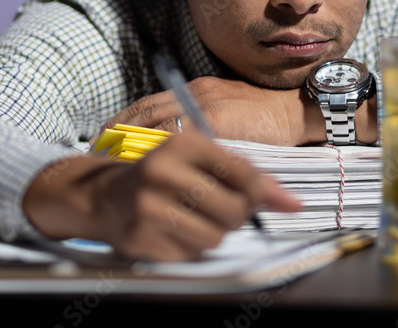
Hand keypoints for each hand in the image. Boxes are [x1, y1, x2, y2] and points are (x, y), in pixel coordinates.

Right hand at [22, 131, 301, 260]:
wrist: (104, 195)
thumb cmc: (165, 175)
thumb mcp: (202, 161)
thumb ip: (249, 178)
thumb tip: (294, 204)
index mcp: (181, 143)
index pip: (242, 172)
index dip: (261, 191)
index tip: (262, 198)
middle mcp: (162, 172)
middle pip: (233, 211)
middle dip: (236, 216)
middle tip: (222, 209)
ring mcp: (148, 207)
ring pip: (214, 237)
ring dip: (212, 233)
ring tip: (193, 218)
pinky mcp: (140, 237)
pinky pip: (189, 254)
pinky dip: (189, 247)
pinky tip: (173, 231)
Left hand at [101, 76, 316, 145]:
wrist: (301, 107)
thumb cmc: (270, 118)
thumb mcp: (231, 114)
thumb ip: (205, 123)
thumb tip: (178, 147)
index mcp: (196, 90)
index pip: (147, 104)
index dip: (122, 122)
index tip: (103, 140)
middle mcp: (195, 92)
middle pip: (143, 112)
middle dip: (116, 133)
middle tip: (96, 154)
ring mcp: (205, 104)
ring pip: (155, 123)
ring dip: (131, 144)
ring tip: (112, 165)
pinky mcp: (218, 120)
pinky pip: (179, 135)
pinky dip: (159, 151)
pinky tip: (145, 167)